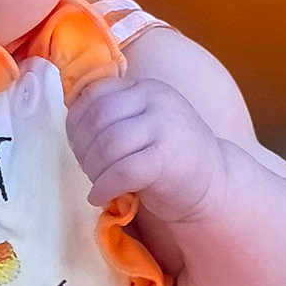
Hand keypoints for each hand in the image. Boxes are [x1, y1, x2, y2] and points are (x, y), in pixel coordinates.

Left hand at [66, 74, 227, 223]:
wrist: (215, 186)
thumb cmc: (170, 157)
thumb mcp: (144, 124)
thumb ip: (115, 115)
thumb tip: (71, 121)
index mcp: (146, 88)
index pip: (96, 93)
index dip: (76, 121)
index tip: (77, 144)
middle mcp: (156, 100)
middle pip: (98, 118)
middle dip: (82, 147)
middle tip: (87, 168)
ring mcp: (165, 127)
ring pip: (107, 144)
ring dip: (92, 168)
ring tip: (96, 182)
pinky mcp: (167, 160)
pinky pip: (121, 172)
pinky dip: (103, 187)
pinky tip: (99, 197)